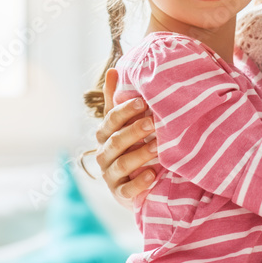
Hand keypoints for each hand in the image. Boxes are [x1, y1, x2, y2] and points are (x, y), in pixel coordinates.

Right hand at [95, 68, 157, 208]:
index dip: (125, 111)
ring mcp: (110, 175)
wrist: (135, 182)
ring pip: (121, 164)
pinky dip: (139, 182)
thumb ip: (116, 99)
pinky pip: (127, 189)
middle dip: (134, 130)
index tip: (143, 101)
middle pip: (115, 141)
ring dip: (140, 154)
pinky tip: (153, 174)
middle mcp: (103, 154)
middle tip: (154, 121)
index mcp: (104, 134)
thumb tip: (113, 68)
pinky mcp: (119, 194)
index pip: (111, 120)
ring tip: (158, 147)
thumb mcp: (124, 122)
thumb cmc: (131, 145)